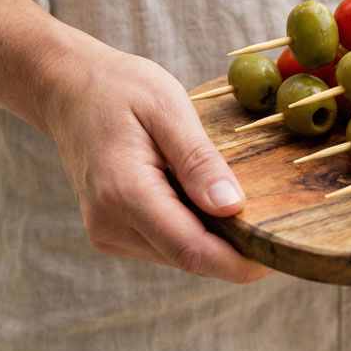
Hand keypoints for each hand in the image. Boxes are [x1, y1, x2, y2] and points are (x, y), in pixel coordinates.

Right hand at [43, 41, 271, 282]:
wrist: (68, 89)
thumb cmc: (121, 89)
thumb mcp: (167, 107)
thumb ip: (198, 160)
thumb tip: (231, 206)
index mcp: (123, 192)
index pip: (192, 250)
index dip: (241, 261)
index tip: (282, 251)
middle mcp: (109, 224)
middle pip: (190, 256)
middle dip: (236, 247)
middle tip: (279, 219)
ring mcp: (107, 233)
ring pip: (181, 255)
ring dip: (216, 236)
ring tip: (237, 193)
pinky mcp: (113, 233)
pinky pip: (167, 243)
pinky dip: (195, 227)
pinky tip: (205, 194)